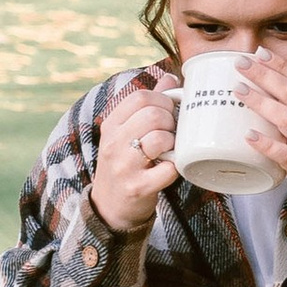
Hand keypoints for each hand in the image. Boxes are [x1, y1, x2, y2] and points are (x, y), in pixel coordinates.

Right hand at [88, 73, 179, 234]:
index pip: (139, 97)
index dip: (163, 100)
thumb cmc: (125, 164)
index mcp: (112, 125)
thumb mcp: (126, 132)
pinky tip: (171, 168)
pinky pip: (168, 169)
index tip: (169, 112)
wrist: (110, 207)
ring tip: (171, 150)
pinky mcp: (138, 187)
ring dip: (174, 143)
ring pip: (159, 139)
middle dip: (171, 121)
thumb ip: (147, 104)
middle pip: (152, 115)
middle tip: (173, 132)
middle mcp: (114, 143)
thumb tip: (170, 78)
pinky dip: (176, 167)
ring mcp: (124, 166)